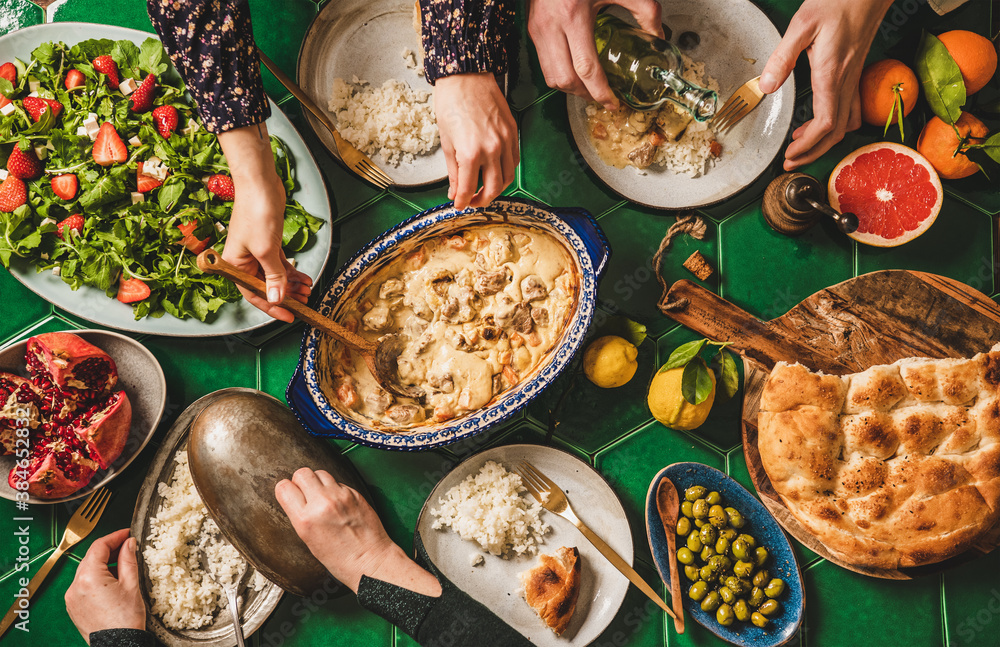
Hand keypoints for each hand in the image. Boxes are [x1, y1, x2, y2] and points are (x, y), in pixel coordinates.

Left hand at [65, 529, 144, 643]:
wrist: (118, 644)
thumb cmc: (125, 619)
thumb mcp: (131, 584)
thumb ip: (128, 559)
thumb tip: (128, 543)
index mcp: (89, 577)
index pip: (99, 546)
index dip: (115, 537)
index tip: (127, 534)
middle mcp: (75, 586)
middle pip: (91, 557)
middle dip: (109, 550)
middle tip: (127, 547)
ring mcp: (71, 597)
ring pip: (86, 570)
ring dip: (102, 564)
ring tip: (121, 565)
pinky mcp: (73, 606)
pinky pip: (83, 584)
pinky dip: (95, 578)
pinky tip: (111, 581)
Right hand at [217, 123, 312, 321]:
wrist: (261, 184)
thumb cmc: (256, 213)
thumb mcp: (266, 250)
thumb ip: (273, 277)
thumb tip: (277, 299)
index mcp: (234, 265)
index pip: (254, 294)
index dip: (272, 307)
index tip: (289, 316)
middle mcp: (244, 261)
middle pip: (266, 287)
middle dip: (286, 296)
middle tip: (304, 303)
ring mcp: (257, 252)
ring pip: (275, 277)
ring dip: (292, 285)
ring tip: (308, 291)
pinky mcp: (268, 243)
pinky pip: (280, 264)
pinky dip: (292, 272)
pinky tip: (304, 278)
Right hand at [275, 468, 439, 595]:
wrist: (369, 560)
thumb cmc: (339, 558)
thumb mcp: (308, 539)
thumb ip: (300, 515)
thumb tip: (295, 496)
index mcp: (305, 519)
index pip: (284, 487)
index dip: (286, 490)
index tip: (290, 494)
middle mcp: (322, 503)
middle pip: (302, 473)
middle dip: (301, 482)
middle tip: (306, 494)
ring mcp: (340, 496)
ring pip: (320, 472)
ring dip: (318, 482)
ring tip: (322, 496)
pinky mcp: (354, 493)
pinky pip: (338, 482)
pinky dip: (335, 488)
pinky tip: (338, 502)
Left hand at [434, 73, 517, 209]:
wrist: (466, 76)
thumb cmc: (452, 103)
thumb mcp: (446, 141)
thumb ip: (453, 170)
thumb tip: (454, 190)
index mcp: (470, 153)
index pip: (467, 189)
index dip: (462, 201)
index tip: (458, 205)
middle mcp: (491, 149)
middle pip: (492, 189)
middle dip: (481, 200)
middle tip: (472, 201)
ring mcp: (505, 141)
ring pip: (507, 178)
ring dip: (496, 189)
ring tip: (484, 190)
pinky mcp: (512, 133)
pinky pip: (514, 161)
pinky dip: (506, 171)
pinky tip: (496, 171)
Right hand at [528, 0, 662, 109]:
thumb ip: (643, 10)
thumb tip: (658, 34)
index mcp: (573, 16)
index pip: (586, 69)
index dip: (600, 92)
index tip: (612, 103)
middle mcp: (551, 27)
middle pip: (565, 80)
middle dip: (584, 95)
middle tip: (601, 98)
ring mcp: (539, 30)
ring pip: (550, 77)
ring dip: (570, 88)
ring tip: (588, 88)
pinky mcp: (533, 29)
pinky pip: (544, 63)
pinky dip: (560, 73)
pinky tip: (575, 69)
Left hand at [759, 0, 894, 169]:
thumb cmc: (838, 2)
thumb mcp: (802, 25)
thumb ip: (782, 58)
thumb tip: (766, 86)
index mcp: (831, 74)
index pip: (825, 124)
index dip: (808, 146)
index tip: (791, 154)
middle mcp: (845, 81)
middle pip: (836, 132)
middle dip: (813, 152)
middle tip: (792, 161)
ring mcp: (853, 78)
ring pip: (846, 123)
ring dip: (825, 141)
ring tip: (801, 145)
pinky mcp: (855, 72)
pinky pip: (851, 108)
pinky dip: (837, 124)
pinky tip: (821, 122)